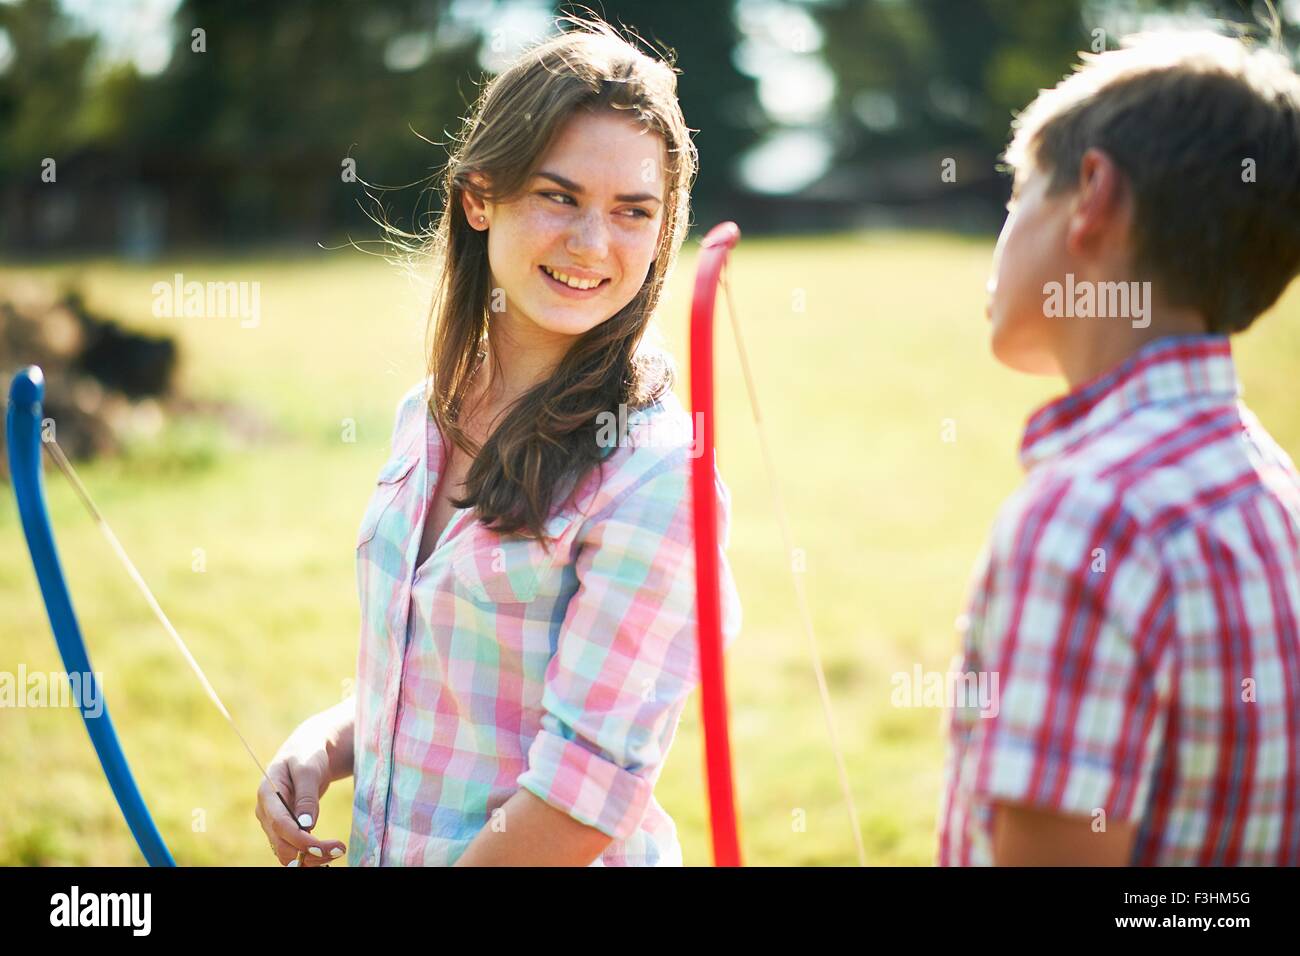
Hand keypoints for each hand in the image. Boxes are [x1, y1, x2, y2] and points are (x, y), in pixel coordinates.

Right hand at [255, 730, 347, 866]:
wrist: (307, 752)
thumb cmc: (307, 754)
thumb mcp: (309, 768)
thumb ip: (306, 795)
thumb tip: (306, 826)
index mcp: (267, 794)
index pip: (280, 824)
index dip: (300, 840)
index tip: (323, 847)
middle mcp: (266, 812)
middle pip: (282, 844)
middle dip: (309, 852)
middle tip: (340, 850)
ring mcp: (273, 822)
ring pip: (287, 851)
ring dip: (311, 857)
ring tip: (338, 850)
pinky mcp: (284, 828)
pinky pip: (293, 848)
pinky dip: (310, 854)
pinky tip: (329, 852)